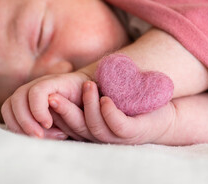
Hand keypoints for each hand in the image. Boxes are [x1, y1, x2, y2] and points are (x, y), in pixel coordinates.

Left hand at [0, 71, 90, 137]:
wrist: (97, 94)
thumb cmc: (76, 114)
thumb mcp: (55, 128)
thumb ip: (40, 132)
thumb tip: (26, 144)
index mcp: (27, 101)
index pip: (8, 113)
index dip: (15, 127)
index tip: (32, 139)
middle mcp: (31, 91)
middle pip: (9, 106)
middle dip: (19, 126)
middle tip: (37, 138)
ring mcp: (41, 83)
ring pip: (18, 98)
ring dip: (27, 120)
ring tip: (42, 133)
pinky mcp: (53, 80)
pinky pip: (37, 92)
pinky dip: (38, 109)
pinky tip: (48, 122)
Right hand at [49, 81, 176, 143]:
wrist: (160, 107)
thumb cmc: (126, 96)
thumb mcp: (100, 91)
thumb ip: (80, 88)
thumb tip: (59, 72)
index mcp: (86, 124)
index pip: (63, 122)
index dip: (53, 112)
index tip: (47, 96)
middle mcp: (97, 133)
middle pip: (73, 125)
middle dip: (62, 111)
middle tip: (52, 96)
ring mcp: (115, 134)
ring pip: (94, 126)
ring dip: (88, 105)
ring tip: (88, 85)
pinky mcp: (133, 132)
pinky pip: (118, 126)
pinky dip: (110, 113)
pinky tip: (106, 99)